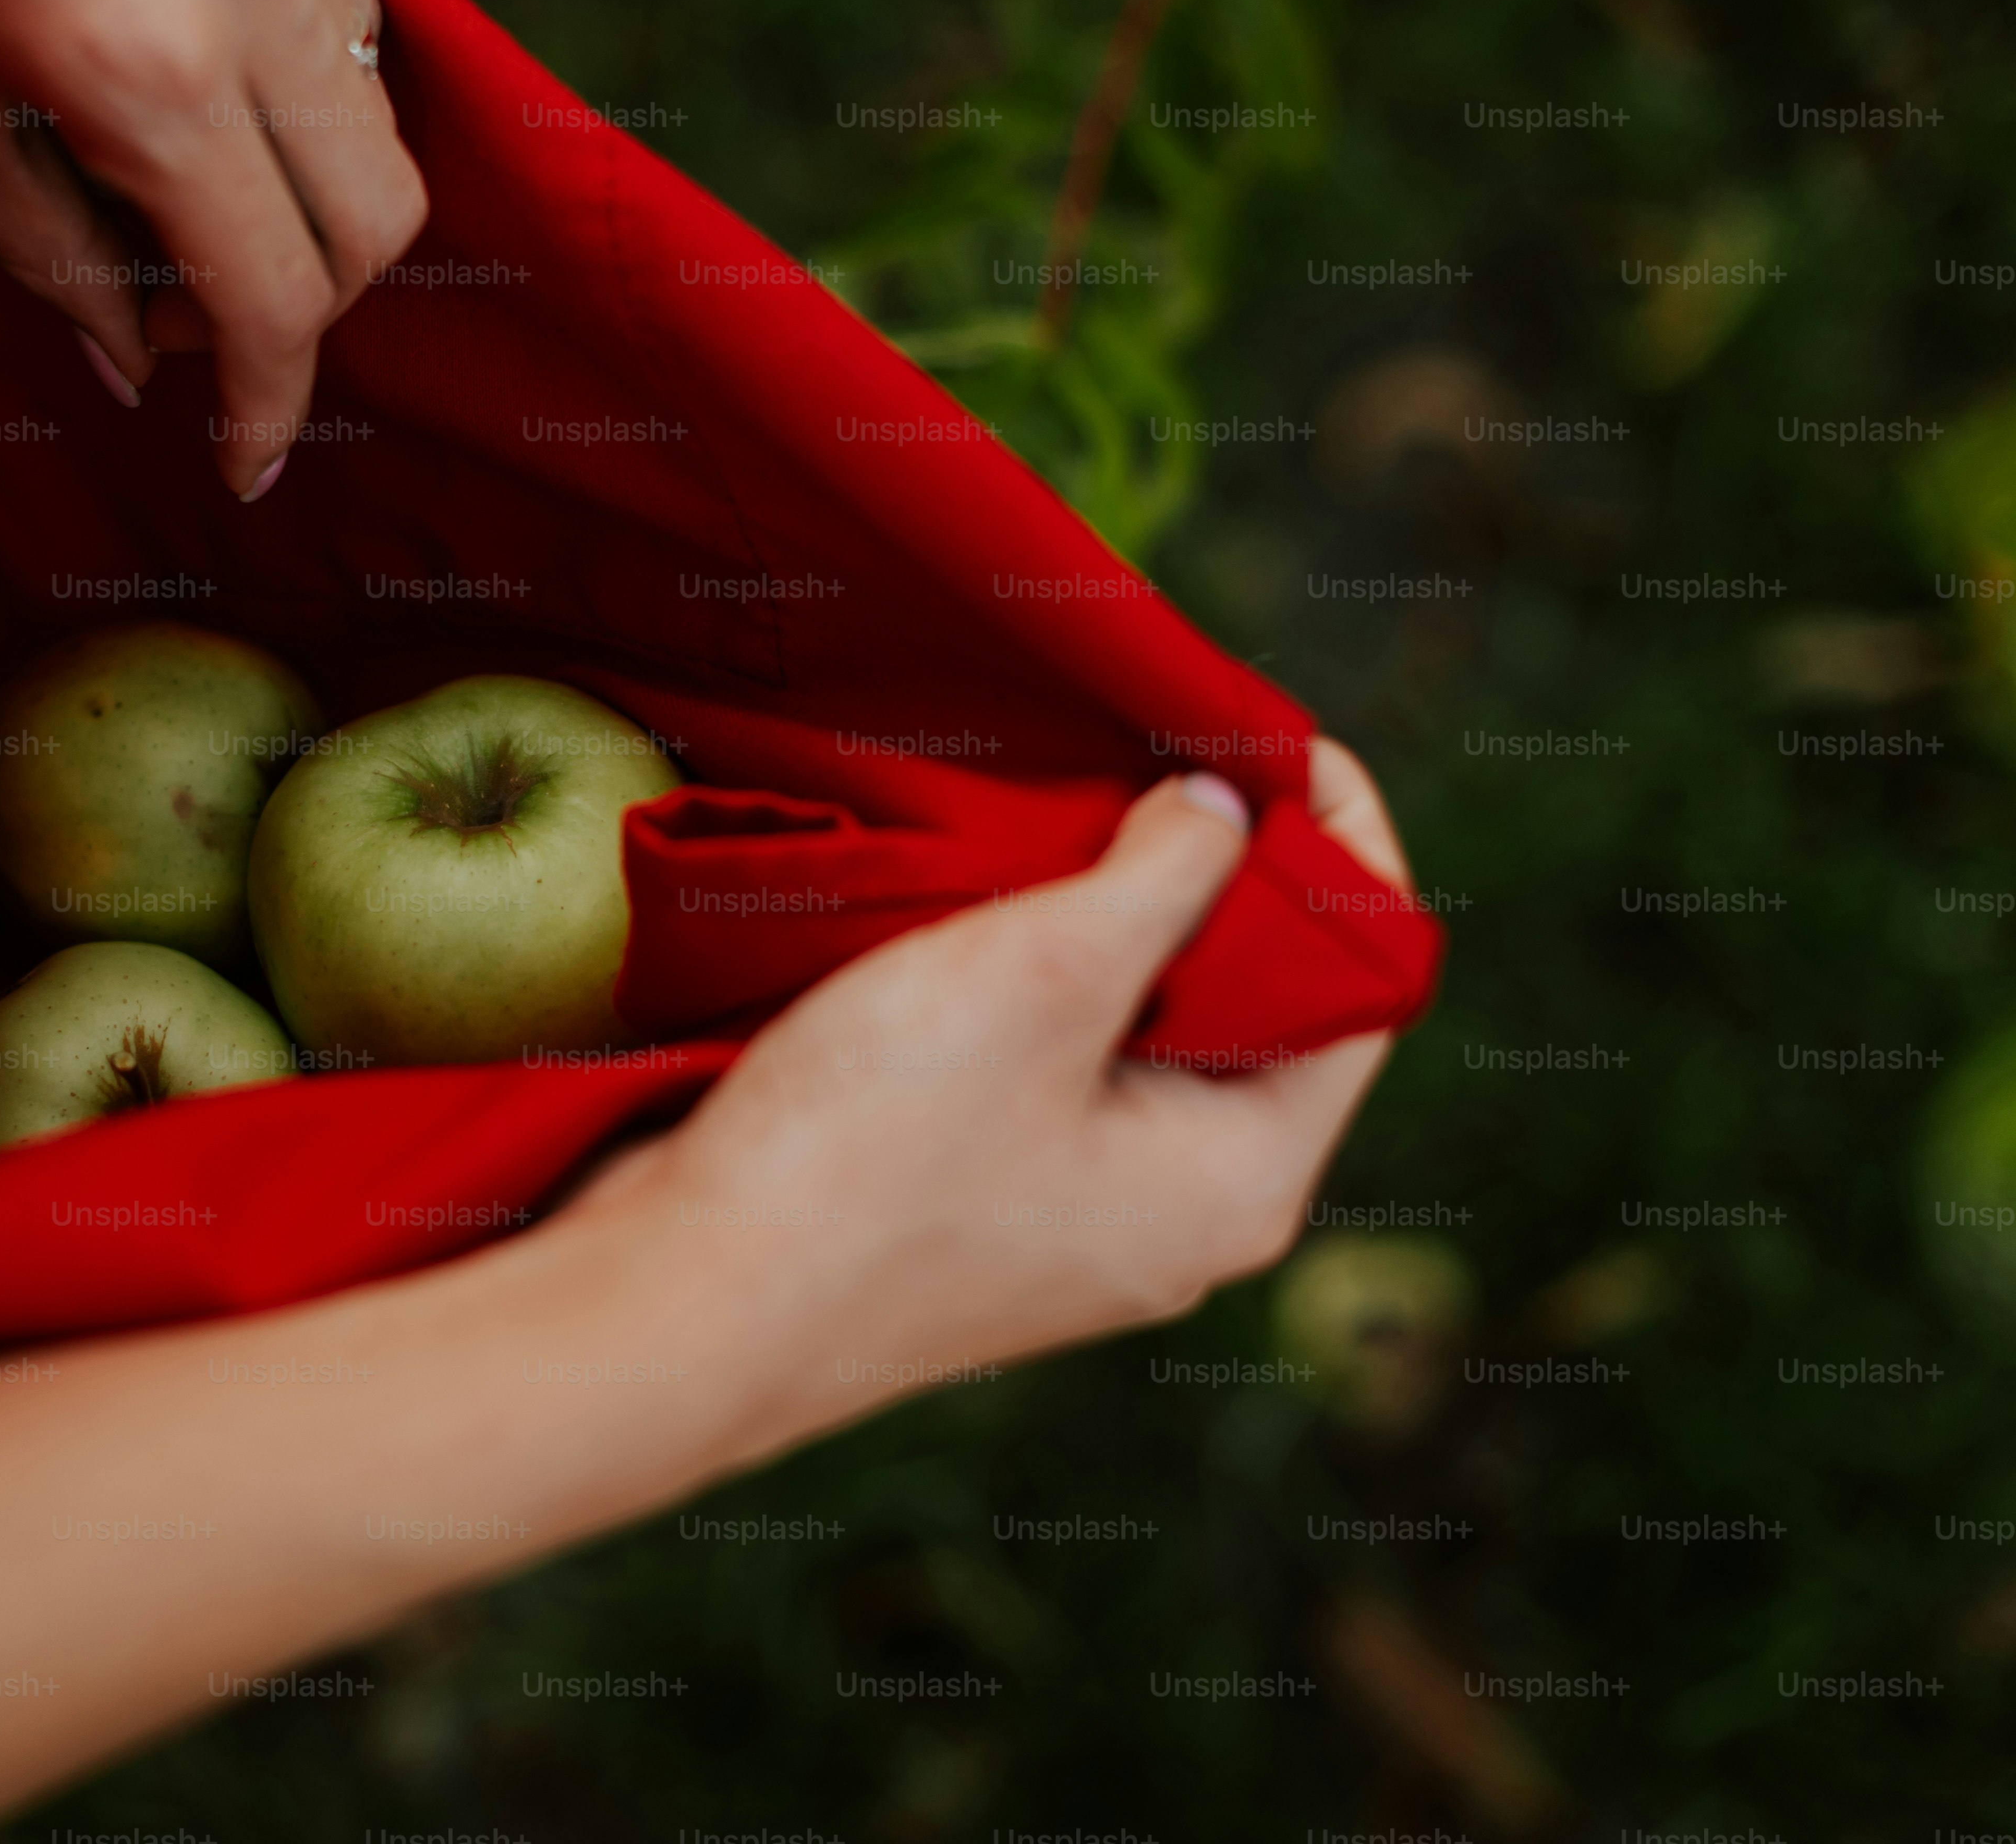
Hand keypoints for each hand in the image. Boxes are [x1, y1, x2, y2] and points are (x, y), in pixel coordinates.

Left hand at [0, 0, 426, 499]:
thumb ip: (53, 256)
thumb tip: (134, 368)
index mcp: (150, 71)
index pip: (276, 294)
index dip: (269, 400)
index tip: (244, 454)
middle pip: (375, 217)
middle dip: (308, 303)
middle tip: (210, 322)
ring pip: (376, 108)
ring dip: (308, 185)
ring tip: (197, 189)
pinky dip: (296, 70)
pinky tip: (206, 68)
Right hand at [568, 741, 1410, 1455]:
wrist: (684, 1305)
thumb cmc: (870, 1151)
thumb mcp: (1041, 972)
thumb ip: (1162, 879)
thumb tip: (1224, 809)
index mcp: (1242, 1178)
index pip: (1363, 987)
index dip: (1340, 851)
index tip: (1268, 741)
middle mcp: (1180, 1215)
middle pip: (1256, 1008)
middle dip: (1209, 874)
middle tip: (1147, 753)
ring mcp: (1076, 1221)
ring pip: (1138, 1033)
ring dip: (1101, 920)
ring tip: (1051, 811)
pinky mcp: (977, 1209)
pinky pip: (1046, 1069)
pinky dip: (1027, 980)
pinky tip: (968, 909)